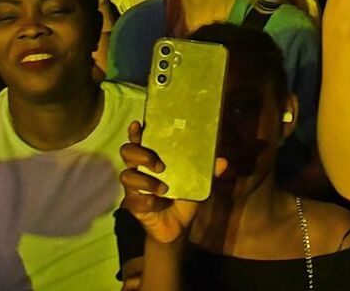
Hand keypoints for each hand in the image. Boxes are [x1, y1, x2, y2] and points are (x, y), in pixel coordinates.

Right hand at [119, 121, 227, 244]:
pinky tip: (159, 204)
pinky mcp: (134, 205)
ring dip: (146, 181)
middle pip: (127, 152)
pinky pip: (133, 200)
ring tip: (164, 188)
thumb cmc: (184, 195)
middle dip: (142, 155)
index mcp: (153, 157)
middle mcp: (140, 168)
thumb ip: (208, 171)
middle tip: (161, 165)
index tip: (138, 125)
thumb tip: (223, 162)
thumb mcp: (198, 182)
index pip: (139, 140)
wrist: (178, 225)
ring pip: (127, 176)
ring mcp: (134, 186)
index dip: (135, 132)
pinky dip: (148, 201)